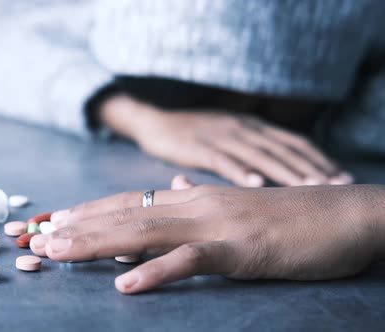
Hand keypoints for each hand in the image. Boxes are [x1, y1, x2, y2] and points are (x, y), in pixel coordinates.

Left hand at [31, 175, 383, 293]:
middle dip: (77, 228)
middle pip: (124, 215)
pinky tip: (124, 284)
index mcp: (193, 197)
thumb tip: (171, 185)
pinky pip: (189, 260)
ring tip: (58, 254)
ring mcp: (215, 224)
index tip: (54, 221)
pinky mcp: (239, 248)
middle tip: (36, 240)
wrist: (342, 213)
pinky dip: (155, 271)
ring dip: (96, 244)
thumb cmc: (289, 216)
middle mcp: (195, 205)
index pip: (129, 202)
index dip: (88, 211)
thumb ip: (198, 196)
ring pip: (143, 232)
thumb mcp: (234, 204)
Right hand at [99, 95, 351, 186]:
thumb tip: (276, 173)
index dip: (318, 158)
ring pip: (259, 155)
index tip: (340, 176)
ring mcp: (220, 136)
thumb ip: (252, 149)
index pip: (293, 141)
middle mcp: (242, 128)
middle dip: (311, 167)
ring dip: (285, 171)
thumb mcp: (228, 135)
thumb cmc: (194, 133)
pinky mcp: (198, 147)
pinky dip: (240, 171)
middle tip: (336, 185)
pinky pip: (222, 160)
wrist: (153, 121)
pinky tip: (256, 184)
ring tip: (308, 187)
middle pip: (282, 149)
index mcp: (252, 126)